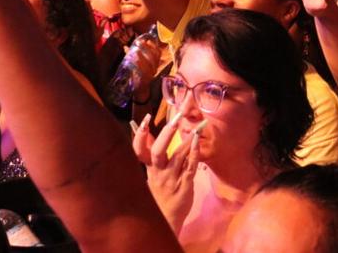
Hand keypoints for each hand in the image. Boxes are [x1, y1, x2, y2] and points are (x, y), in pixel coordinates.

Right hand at [131, 112, 200, 231]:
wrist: (165, 220)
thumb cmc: (160, 194)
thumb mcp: (152, 175)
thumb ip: (152, 156)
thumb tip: (148, 134)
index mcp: (149, 169)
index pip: (139, 150)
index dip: (141, 135)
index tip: (145, 119)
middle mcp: (158, 173)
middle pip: (158, 151)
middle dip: (167, 133)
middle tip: (177, 117)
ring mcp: (171, 179)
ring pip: (177, 156)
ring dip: (186, 140)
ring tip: (196, 126)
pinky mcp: (184, 185)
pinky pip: (190, 167)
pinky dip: (194, 153)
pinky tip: (197, 142)